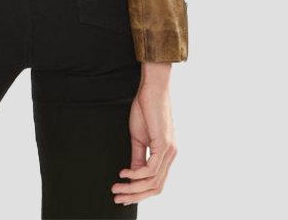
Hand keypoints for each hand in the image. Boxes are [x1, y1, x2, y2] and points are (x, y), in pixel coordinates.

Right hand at [110, 64, 177, 206]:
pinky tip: (124, 173)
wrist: (152, 89)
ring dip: (132, 188)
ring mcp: (169, 151)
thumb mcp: (139, 137)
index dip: (140, 192)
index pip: (156, 183)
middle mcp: (171, 155)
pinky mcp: (164, 144)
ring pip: (153, 182)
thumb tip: (132, 175)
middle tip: (118, 199)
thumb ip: (137, 157)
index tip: (123, 196)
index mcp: (166, 154)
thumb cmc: (146, 109)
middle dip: (135, 196)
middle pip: (156, 188)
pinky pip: (150, 169)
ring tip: (116, 188)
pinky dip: (136, 174)